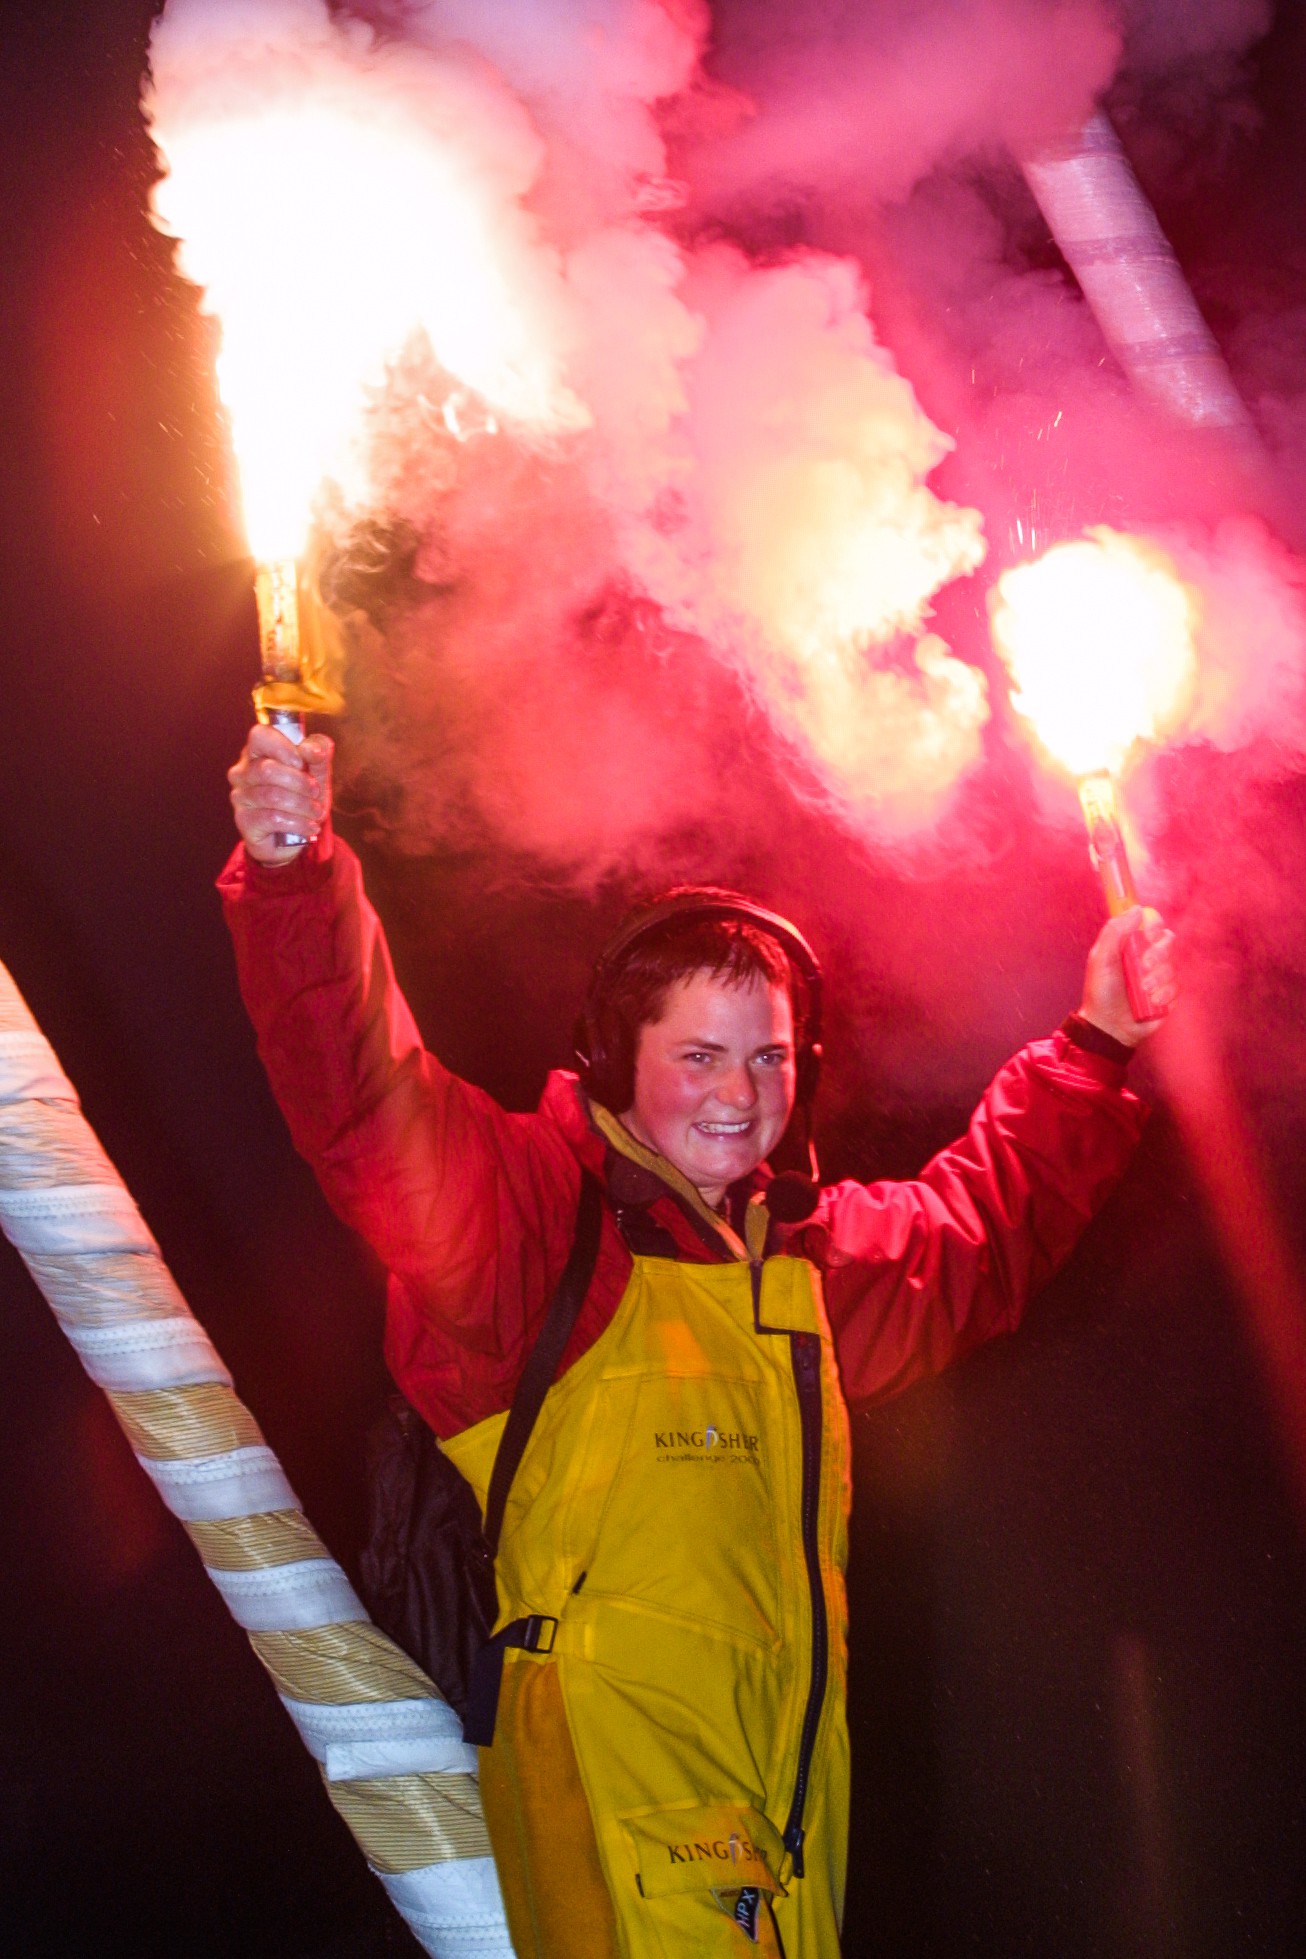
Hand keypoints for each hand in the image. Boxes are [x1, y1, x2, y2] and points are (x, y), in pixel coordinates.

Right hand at [228, 725, 332, 866]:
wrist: (295, 835)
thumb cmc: (302, 796)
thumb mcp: (317, 771)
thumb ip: (318, 752)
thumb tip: (312, 750)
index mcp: (258, 751)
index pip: (260, 735)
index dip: (284, 748)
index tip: (302, 763)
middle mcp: (242, 772)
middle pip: (267, 769)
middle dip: (299, 782)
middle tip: (315, 791)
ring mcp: (240, 797)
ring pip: (272, 796)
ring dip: (303, 805)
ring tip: (317, 812)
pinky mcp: (244, 821)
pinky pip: (273, 819)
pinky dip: (298, 823)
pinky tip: (310, 827)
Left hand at [1078, 907, 1176, 1047]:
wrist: (1108, 1026)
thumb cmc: (1100, 991)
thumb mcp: (1101, 958)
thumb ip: (1114, 932)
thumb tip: (1136, 908)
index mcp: (1131, 945)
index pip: (1152, 924)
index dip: (1155, 924)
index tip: (1148, 933)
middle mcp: (1148, 957)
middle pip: (1168, 941)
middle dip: (1159, 953)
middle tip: (1145, 965)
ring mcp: (1160, 976)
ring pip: (1174, 965)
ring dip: (1159, 978)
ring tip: (1143, 990)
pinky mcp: (1169, 994)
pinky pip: (1178, 986)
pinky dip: (1166, 993)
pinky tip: (1153, 1002)